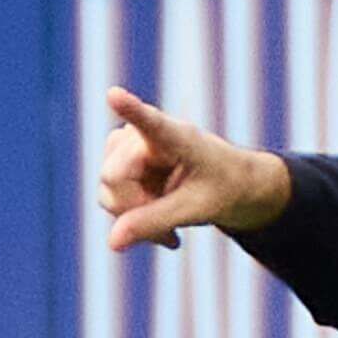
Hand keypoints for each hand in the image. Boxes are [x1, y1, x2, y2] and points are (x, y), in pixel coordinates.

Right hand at [97, 86, 292, 251]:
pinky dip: (132, 221)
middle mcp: (143, 135)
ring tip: (169, 229)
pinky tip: (160, 228)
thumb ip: (155, 222)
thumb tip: (112, 243)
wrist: (230, 185)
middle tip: (170, 230)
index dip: (129, 109)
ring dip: (134, 218)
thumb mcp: (197, 209)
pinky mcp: (120, 166)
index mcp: (176, 135)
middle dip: (135, 209)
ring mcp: (127, 149)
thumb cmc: (221, 187)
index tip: (114, 94)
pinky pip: (111, 201)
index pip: (149, 122)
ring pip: (107, 191)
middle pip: (113, 176)